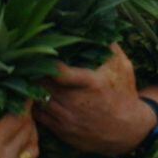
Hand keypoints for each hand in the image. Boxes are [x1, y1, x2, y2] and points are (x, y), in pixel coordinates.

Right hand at [0, 84, 38, 157]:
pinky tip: (17, 141)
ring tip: (21, 120)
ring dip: (30, 134)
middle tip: (22, 102)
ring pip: (32, 151)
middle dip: (27, 115)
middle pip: (29, 132)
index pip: (19, 118)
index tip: (23, 90)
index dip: (23, 102)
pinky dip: (26, 152)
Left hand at [34, 43, 154, 156]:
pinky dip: (36, 105)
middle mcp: (76, 103)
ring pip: (38, 101)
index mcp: (90, 83)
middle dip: (35, 74)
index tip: (39, 53)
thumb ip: (109, 47)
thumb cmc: (124, 93)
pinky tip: (36, 95)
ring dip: (33, 89)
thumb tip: (97, 26)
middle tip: (28, 63)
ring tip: (29, 77)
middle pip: (43, 85)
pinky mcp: (63, 131)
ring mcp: (68, 119)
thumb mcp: (123, 67)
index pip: (58, 72)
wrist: (129, 130)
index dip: (46, 62)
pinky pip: (40, 117)